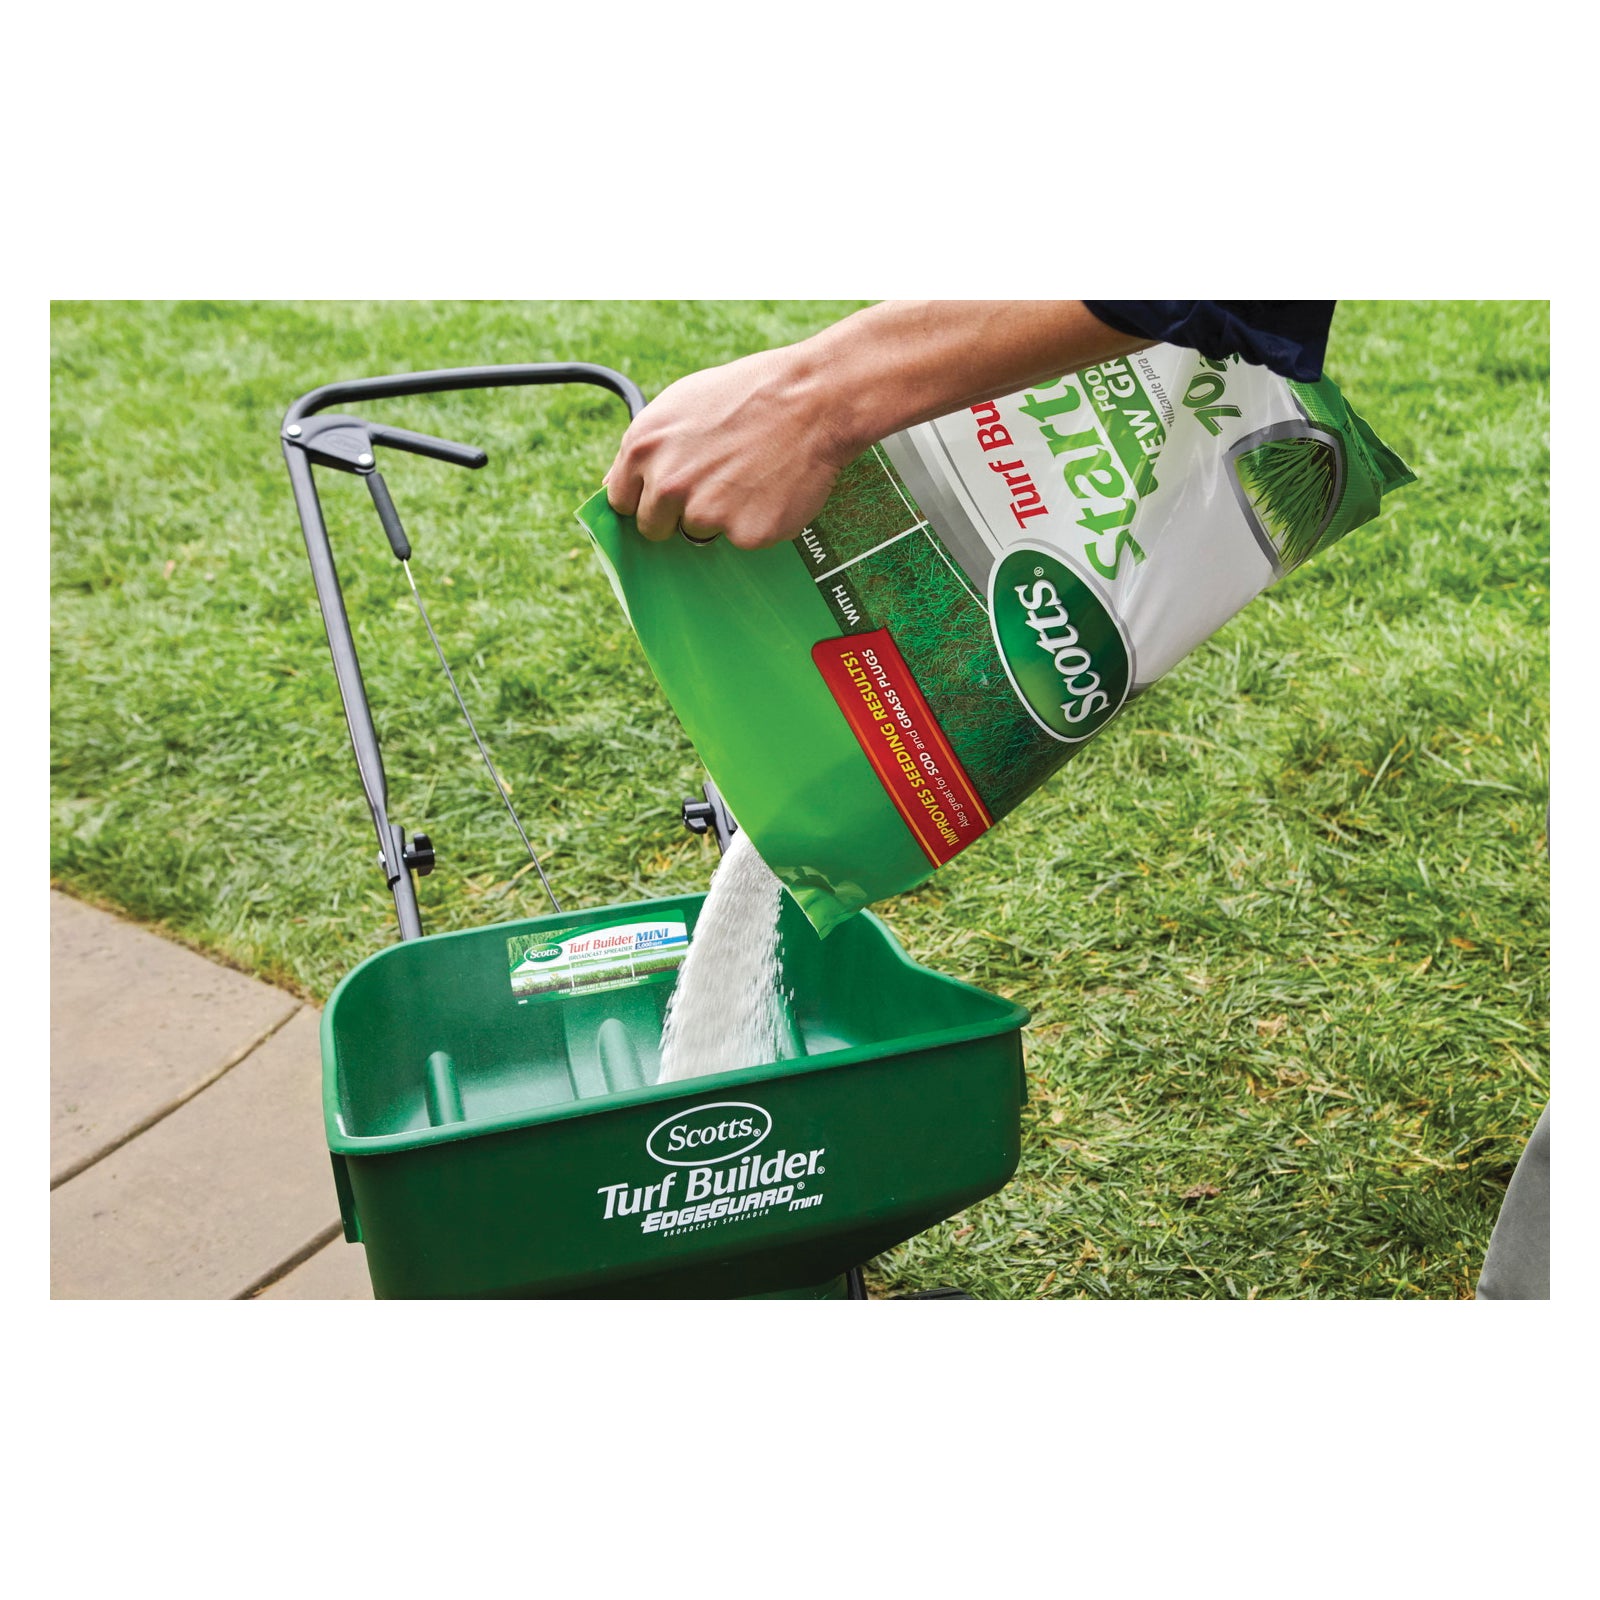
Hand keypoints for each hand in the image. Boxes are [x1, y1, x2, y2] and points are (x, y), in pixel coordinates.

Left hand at [604, 345, 854, 549]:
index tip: (666, 495)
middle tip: (715, 485)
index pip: (622, 502)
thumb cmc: (748, 396)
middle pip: (654, 529)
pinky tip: (770, 489)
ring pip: (699, 534)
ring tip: (748, 476)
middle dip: (678, 515)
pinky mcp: (744, 534)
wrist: (812, 399)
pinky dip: (756, 522)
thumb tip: (617, 484)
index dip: (646, 500)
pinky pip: (742, 540)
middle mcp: (667, 484)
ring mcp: (705, 513)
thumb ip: (647, 448)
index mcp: (642, 448)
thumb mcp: (679, 404)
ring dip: (721, 517)